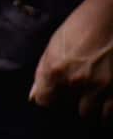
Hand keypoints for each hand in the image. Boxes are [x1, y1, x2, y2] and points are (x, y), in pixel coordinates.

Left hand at [30, 0, 112, 120]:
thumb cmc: (84, 23)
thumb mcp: (56, 44)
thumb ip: (43, 73)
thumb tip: (33, 97)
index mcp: (55, 70)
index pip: (45, 102)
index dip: (51, 100)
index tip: (57, 97)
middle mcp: (76, 81)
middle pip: (67, 110)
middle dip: (71, 105)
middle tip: (77, 97)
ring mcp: (101, 84)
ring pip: (90, 114)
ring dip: (90, 112)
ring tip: (93, 103)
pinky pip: (110, 112)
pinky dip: (107, 113)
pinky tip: (106, 109)